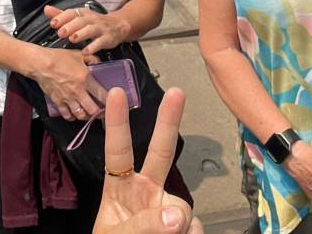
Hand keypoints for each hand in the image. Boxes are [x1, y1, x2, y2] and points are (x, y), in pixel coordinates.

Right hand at [31, 47, 102, 120]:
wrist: (41, 64)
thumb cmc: (59, 58)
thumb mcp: (79, 54)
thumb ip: (92, 59)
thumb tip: (99, 63)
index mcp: (85, 79)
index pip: (102, 95)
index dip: (109, 101)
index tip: (113, 103)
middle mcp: (78, 92)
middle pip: (93, 110)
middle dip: (99, 113)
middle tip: (102, 111)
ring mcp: (68, 99)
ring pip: (81, 115)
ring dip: (86, 116)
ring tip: (89, 113)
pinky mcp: (58, 102)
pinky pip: (67, 115)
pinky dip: (72, 117)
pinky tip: (74, 114)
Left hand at [45, 4, 131, 57]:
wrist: (118, 26)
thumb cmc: (93, 22)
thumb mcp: (78, 17)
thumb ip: (62, 15)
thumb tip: (46, 9)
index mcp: (83, 13)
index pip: (72, 13)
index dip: (62, 17)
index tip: (53, 23)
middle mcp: (92, 19)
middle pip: (81, 21)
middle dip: (70, 26)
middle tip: (61, 33)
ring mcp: (101, 28)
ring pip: (91, 29)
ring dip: (82, 34)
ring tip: (73, 39)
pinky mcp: (108, 38)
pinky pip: (101, 42)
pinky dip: (93, 47)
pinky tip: (85, 52)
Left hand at [93, 88, 201, 233]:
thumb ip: (144, 226)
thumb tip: (177, 214)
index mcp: (120, 190)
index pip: (117, 153)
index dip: (116, 124)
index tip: (115, 92)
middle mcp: (147, 193)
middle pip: (160, 152)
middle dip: (169, 122)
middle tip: (177, 91)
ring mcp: (168, 210)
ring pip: (182, 208)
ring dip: (176, 227)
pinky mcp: (188, 228)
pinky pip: (196, 229)